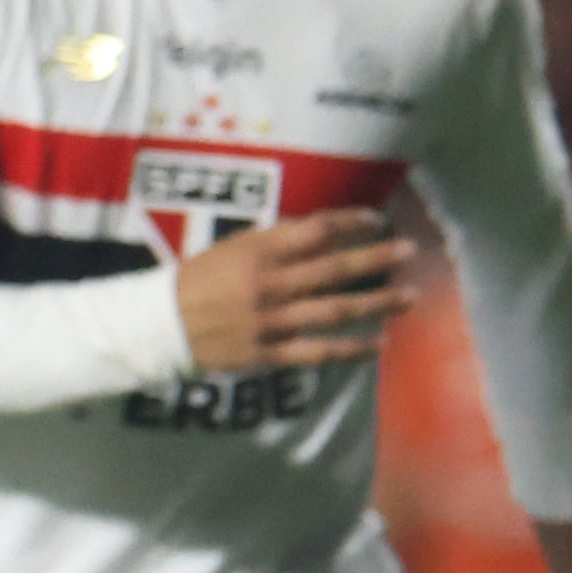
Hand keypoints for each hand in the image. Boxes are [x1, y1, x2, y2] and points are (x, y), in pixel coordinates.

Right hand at [175, 209, 407, 370]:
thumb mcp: (233, 247)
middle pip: (334, 269)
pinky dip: (351, 350)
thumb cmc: (200, 279)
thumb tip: (323, 232)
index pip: (315, 230)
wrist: (162, 325)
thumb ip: (276, 240)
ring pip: (334, 311)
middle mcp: (270, 284)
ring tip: (409, 297)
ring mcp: (271, 321)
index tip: (375, 220)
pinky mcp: (269, 352)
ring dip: (376, 303)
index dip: (349, 222)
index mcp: (258, 252)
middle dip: (376, 259)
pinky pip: (317, 352)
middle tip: (409, 251)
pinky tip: (378, 345)